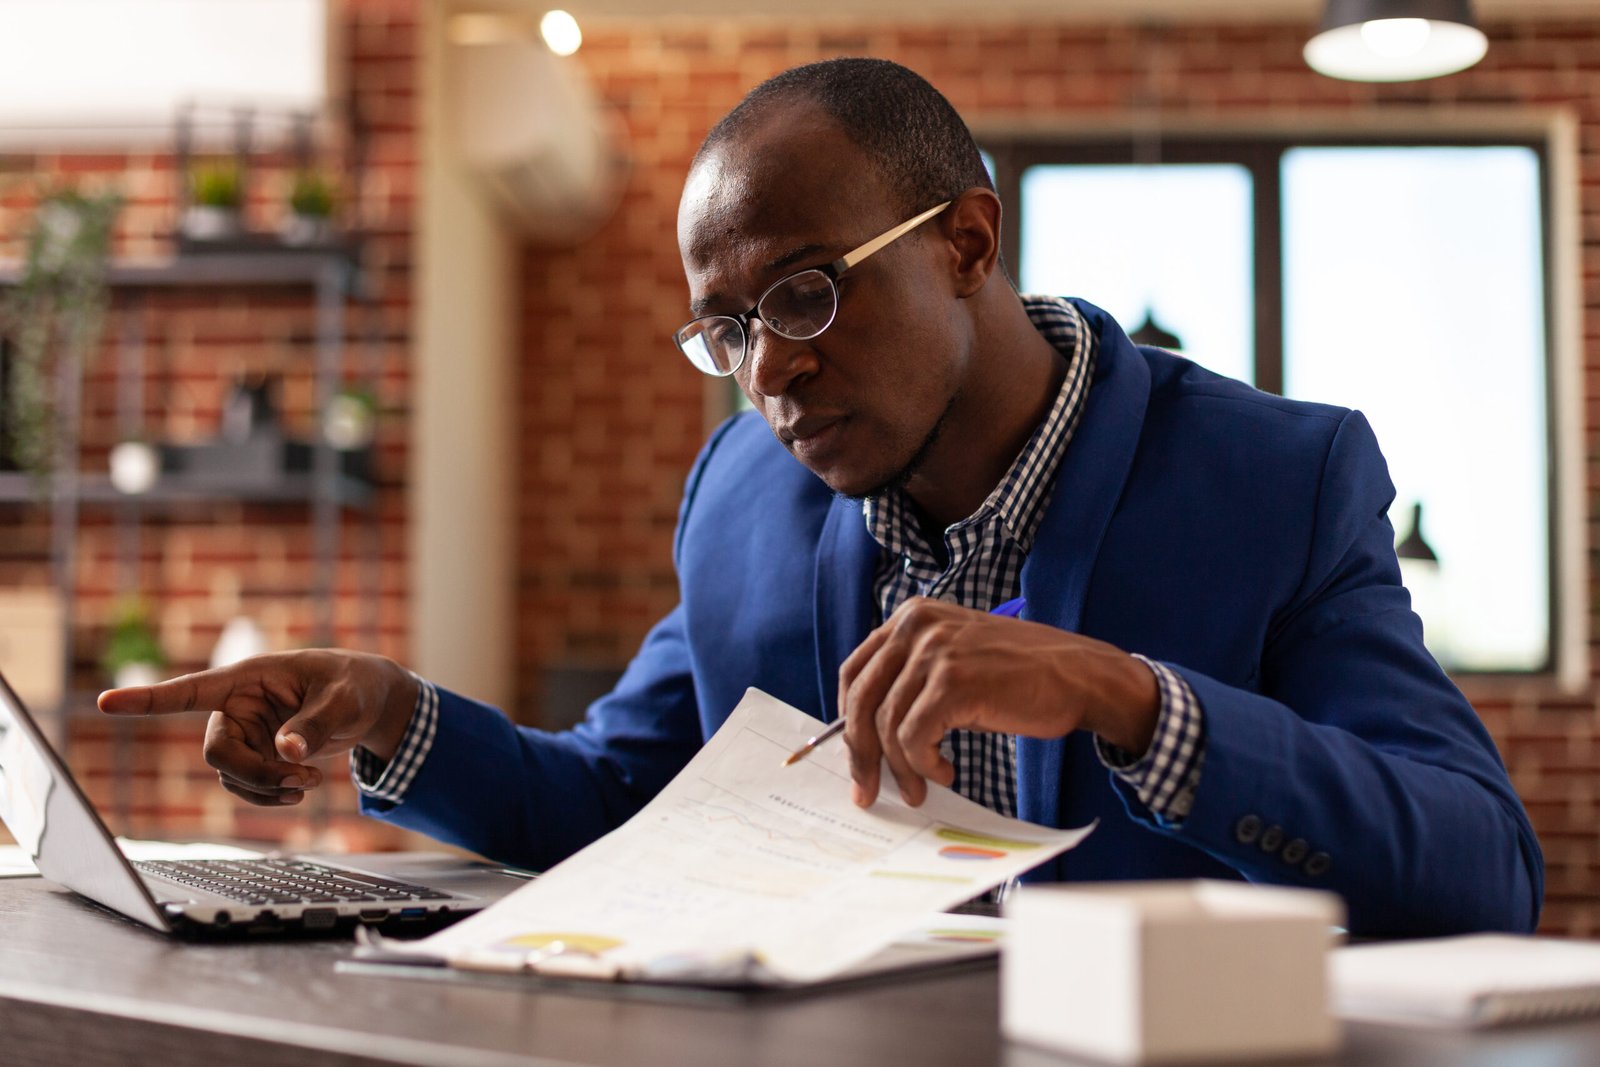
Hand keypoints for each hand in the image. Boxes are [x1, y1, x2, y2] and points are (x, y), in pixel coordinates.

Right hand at [97, 650, 418, 806]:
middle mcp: (237, 706)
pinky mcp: (254, 756)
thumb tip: (287, 752)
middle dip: (255, 773)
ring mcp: (244, 734)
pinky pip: (246, 786)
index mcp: (249, 678)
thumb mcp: (344, 699)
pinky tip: (300, 789)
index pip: (191, 690)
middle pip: (218, 752)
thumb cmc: (354, 685)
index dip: (148, 699)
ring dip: (267, 788)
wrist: (369, 702)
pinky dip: (271, 794)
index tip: (106, 702)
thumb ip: (316, 723)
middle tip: (300, 779)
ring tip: (310, 782)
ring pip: (230, 776)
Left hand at [838, 597, 1158, 808]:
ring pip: (887, 725)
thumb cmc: (1020, 675)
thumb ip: (912, 679)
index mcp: (912, 616)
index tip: (854, 757)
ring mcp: (935, 652)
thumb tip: (867, 735)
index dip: (847, 721)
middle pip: (861, 699)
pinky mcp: (953, 682)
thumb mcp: (955, 659)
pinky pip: (914, 738)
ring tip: (920, 789)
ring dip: (901, 769)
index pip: (855, 671)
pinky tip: (946, 773)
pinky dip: (924, 765)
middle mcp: (917, 626)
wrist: (1079, 675)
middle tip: (866, 790)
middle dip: (860, 753)